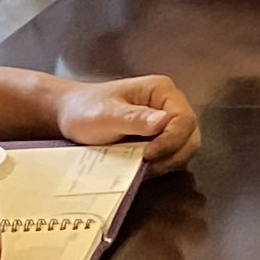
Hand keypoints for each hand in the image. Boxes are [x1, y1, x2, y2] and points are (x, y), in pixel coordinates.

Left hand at [51, 69, 199, 173]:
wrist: (68, 117)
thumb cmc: (84, 111)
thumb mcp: (105, 115)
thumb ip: (134, 118)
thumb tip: (164, 122)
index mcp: (161, 91)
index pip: (184, 119)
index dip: (172, 140)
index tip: (148, 154)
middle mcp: (169, 105)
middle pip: (190, 135)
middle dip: (173, 154)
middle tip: (147, 165)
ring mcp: (166, 123)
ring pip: (184, 148)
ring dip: (168, 162)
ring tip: (142, 167)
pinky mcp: (160, 138)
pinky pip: (172, 155)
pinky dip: (162, 165)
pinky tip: (142, 168)